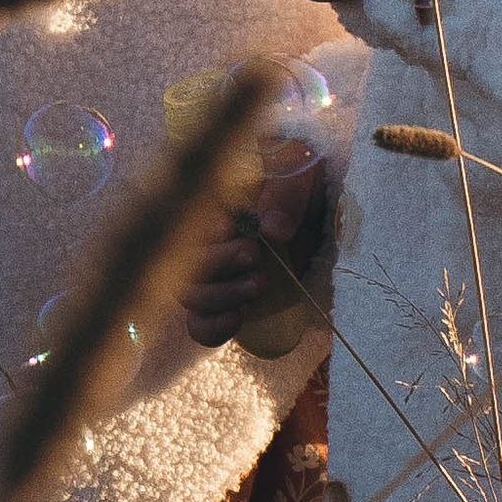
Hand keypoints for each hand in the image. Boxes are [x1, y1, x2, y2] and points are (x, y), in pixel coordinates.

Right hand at [181, 133, 330, 345]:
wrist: (317, 204)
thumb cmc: (299, 177)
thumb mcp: (299, 173)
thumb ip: (287, 195)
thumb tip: (273, 229)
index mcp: (210, 204)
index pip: (186, 223)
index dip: (204, 232)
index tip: (234, 229)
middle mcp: (203, 241)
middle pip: (185, 263)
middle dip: (217, 264)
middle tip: (254, 257)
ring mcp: (214, 276)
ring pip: (190, 296)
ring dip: (221, 295)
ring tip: (259, 285)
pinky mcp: (228, 303)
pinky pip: (201, 326)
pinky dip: (213, 328)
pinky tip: (237, 319)